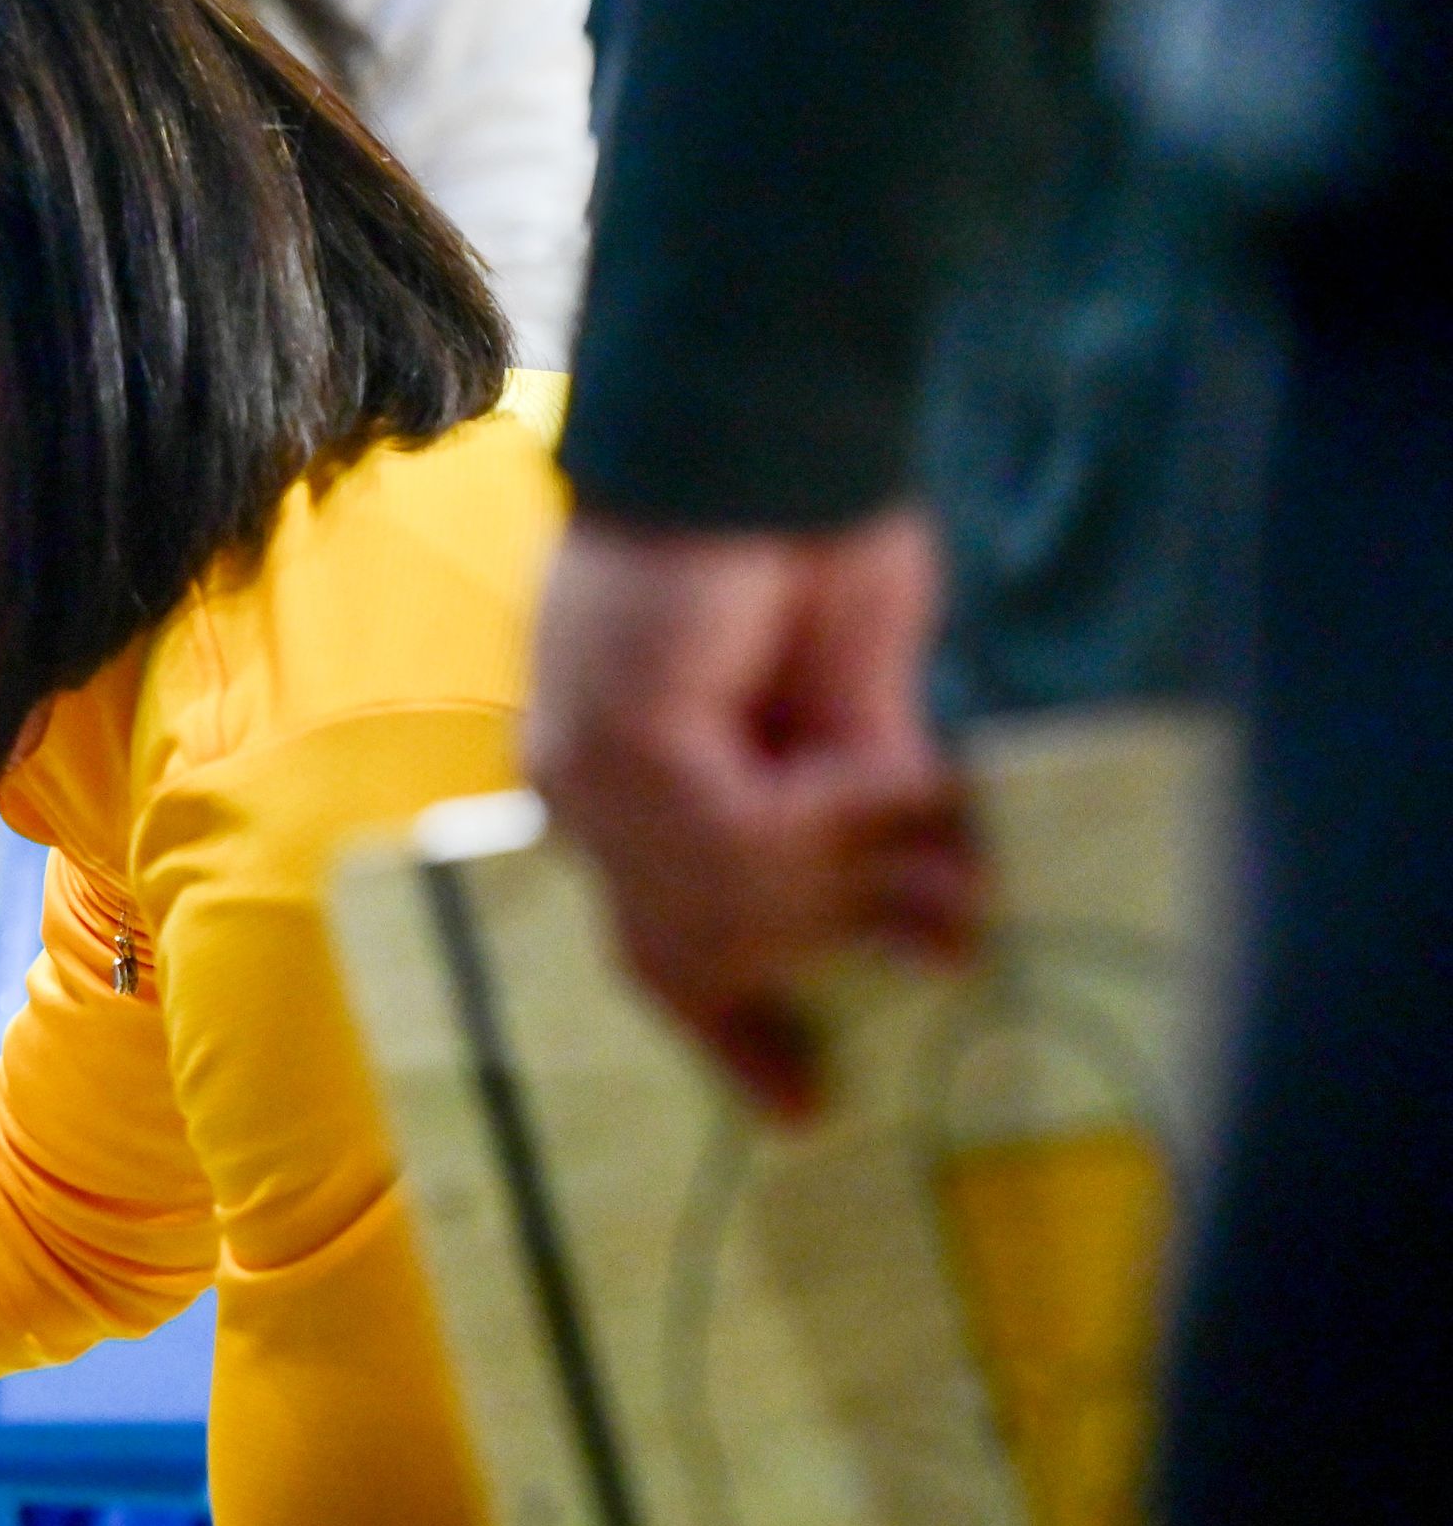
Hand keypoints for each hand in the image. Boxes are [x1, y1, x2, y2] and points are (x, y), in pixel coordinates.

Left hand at [523, 511, 982, 1118]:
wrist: (771, 416)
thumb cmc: (807, 532)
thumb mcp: (857, 703)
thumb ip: (864, 813)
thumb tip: (940, 924)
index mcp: (616, 785)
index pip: (654, 944)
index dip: (726, 1033)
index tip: (802, 1108)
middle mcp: (578, 790)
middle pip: (681, 952)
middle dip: (816, 965)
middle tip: (947, 955)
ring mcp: (587, 769)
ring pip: (728, 907)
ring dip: (856, 875)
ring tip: (938, 812)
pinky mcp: (622, 739)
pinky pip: (748, 842)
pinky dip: (842, 818)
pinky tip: (893, 769)